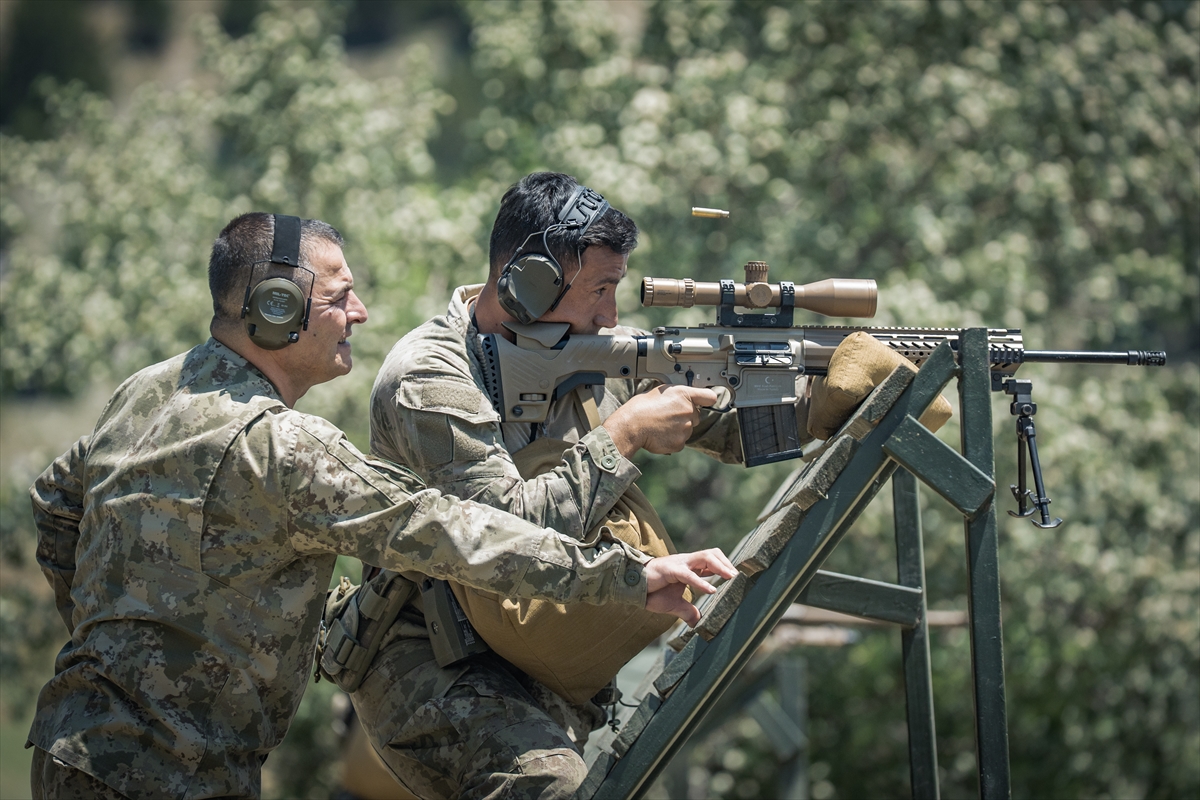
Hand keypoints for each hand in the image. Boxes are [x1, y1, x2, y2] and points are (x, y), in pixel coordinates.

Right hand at [603, 385, 718, 457]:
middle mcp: (688, 411)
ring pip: (687, 430)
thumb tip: (684, 398)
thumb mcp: (660, 392)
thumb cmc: (641, 407)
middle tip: (668, 416)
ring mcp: (686, 429)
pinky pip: (680, 442)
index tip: (707, 401)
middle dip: (686, 416)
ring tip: (660, 425)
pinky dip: (672, 440)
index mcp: (684, 395)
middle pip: (696, 416)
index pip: (709, 396)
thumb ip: (677, 395)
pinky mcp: (680, 443)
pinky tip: (660, 434)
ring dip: (678, 429)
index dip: (708, 399)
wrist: (631, 426)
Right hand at [643, 548, 737, 626]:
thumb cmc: (652, 592)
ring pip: (704, 557)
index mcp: (688, 567)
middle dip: (726, 563)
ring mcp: (678, 564)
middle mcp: (686, 562)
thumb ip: (687, 611)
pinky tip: (711, 590)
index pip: (711, 560)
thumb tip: (697, 622)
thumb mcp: (674, 604)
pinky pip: (688, 574)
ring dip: (720, 567)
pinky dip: (701, 581)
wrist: (633, 588)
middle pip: (711, 554)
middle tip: (737, 577)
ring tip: (731, 577)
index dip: (725, 566)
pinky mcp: (670, 570)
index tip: (737, 577)